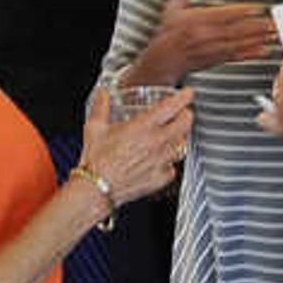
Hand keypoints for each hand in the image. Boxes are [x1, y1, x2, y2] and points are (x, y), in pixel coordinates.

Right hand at [79, 81, 192, 205]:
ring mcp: (161, 161)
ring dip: (181, 138)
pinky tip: (164, 160)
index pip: (172, 107)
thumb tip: (102, 95)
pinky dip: (171, 162)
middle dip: (187, 115)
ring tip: (175, 135)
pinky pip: (174, 167)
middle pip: (185, 124)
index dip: (184, 97)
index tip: (187, 94)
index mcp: (143, 127)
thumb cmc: (97, 161)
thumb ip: (101, 107)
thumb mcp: (95, 127)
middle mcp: (157, 143)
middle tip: (184, 113)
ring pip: (183, 145)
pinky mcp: (161, 178)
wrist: (97, 188)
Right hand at [140, 0, 282, 81]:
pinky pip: (237, 56)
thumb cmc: (168, 36)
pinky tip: (264, 51)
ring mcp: (214, 49)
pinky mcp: (217, 59)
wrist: (164, 60)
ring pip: (240, 43)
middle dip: (257, 27)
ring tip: (274, 34)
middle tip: (274, 23)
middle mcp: (207, 35)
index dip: (241, 12)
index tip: (257, 8)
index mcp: (197, 21)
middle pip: (237, 30)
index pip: (223, 15)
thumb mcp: (171, 10)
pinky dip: (251, 54)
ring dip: (258, 39)